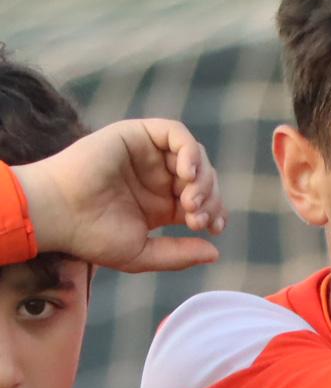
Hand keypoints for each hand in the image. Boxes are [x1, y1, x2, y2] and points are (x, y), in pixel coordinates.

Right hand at [11, 118, 226, 272]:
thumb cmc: (91, 236)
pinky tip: (186, 174)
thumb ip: (178, 254)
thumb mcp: (141, 253)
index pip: (203, 200)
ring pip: (194, 156)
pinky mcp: (138, 134)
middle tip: (197, 218)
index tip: (214, 228)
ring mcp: (150, 154)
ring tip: (189, 200)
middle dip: (209, 198)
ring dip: (202, 178)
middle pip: (203, 178)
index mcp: (162, 203)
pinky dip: (189, 151)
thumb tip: (216, 252)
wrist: (58, 213)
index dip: (215, 211)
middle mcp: (159, 177)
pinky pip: (176, 133)